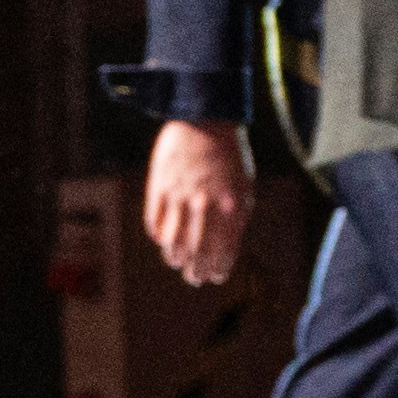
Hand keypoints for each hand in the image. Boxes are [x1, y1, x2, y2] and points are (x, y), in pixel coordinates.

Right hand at [144, 118, 251, 288]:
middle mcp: (205, 206)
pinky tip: (161, 240)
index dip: (217, 269)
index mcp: (231, 207)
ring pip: (172, 241)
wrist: (204, 119)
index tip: (214, 277)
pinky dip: (157, 234)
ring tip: (176, 262)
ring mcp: (180, 196)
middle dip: (195, 270)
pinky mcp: (159, 186)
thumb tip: (225, 249)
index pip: (222, 251)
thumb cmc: (229, 156)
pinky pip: (154, 220)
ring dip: (174, 257)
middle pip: (196, 251)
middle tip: (193, 278)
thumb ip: (236, 219)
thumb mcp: (243, 187)